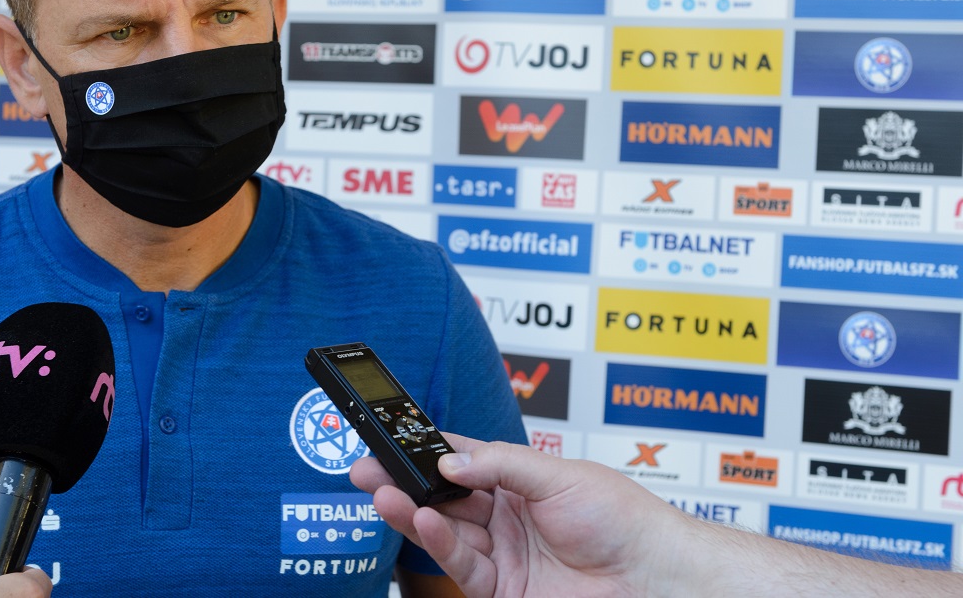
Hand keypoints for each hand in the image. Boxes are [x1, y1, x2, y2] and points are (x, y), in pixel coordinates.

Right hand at [350, 433, 692, 596]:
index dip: (423, 449)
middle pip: (441, 497)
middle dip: (402, 481)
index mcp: (518, 480)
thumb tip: (451, 463)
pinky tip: (422, 522)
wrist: (653, 577)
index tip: (388, 438)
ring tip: (383, 494)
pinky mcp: (503, 590)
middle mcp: (505, 516)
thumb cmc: (623, 519)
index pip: (460, 459)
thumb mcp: (559, 475)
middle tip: (366, 468)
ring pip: (444, 531)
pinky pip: (461, 564)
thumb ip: (501, 465)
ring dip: (411, 512)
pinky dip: (439, 543)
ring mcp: (503, 554)